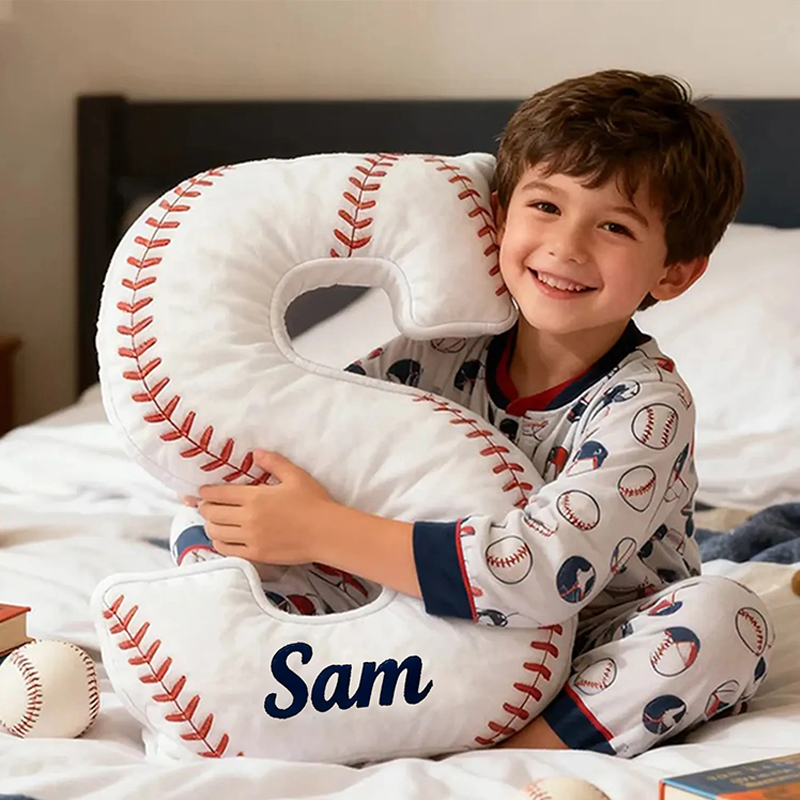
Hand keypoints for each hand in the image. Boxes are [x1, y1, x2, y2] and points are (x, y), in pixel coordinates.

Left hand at [195, 450, 335, 564]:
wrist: (326, 532)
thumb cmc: (314, 502)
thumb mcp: (295, 476)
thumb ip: (273, 462)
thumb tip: (255, 453)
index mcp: (255, 497)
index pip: (218, 494)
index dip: (206, 492)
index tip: (202, 492)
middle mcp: (247, 518)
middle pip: (212, 514)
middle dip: (205, 508)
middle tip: (207, 505)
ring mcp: (250, 538)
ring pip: (215, 533)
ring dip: (211, 526)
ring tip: (214, 522)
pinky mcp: (256, 554)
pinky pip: (227, 550)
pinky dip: (219, 544)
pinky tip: (224, 539)